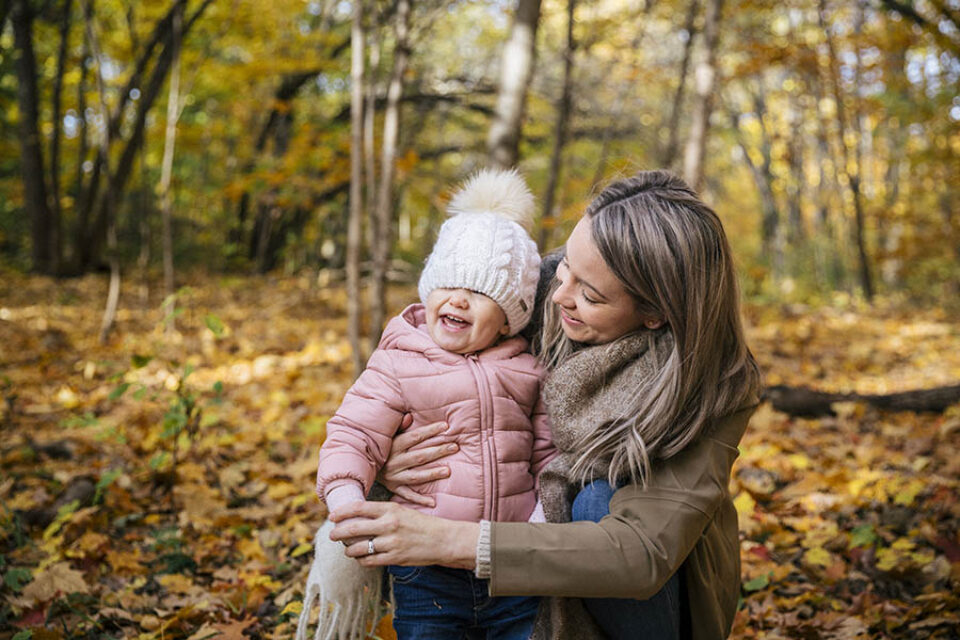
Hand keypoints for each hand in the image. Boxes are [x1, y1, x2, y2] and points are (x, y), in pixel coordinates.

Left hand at [328, 501, 478, 569]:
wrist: (443, 539)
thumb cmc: (422, 524)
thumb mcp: (402, 511)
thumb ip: (382, 513)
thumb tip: (359, 516)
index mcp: (391, 509)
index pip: (359, 507)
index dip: (342, 512)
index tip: (333, 516)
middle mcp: (389, 524)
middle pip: (353, 528)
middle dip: (338, 533)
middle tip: (333, 535)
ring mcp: (392, 542)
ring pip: (359, 547)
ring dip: (349, 550)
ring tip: (348, 550)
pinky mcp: (395, 558)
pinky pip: (370, 560)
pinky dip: (362, 560)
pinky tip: (362, 558)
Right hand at [378, 417, 457, 506]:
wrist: (361, 466)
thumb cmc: (380, 448)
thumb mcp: (387, 435)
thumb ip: (399, 426)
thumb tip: (410, 416)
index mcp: (394, 446)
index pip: (415, 437)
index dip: (431, 431)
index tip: (446, 426)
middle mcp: (394, 462)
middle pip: (419, 456)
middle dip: (438, 451)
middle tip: (454, 447)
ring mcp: (394, 477)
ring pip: (416, 476)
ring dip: (432, 473)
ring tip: (448, 471)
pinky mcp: (394, 488)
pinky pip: (408, 495)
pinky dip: (420, 500)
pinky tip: (433, 502)